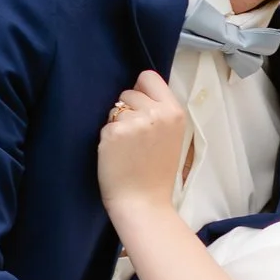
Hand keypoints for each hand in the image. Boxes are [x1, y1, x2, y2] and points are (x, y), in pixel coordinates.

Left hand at [97, 71, 191, 220]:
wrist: (144, 202)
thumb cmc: (157, 172)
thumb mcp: (172, 135)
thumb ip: (160, 112)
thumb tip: (139, 92)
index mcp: (174, 112)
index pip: (149, 77)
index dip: (141, 90)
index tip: (140, 107)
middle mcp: (156, 113)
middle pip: (129, 93)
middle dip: (128, 110)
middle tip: (135, 138)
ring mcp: (134, 122)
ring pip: (115, 109)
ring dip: (116, 124)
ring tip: (127, 148)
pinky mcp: (113, 133)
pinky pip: (105, 125)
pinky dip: (107, 138)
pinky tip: (117, 155)